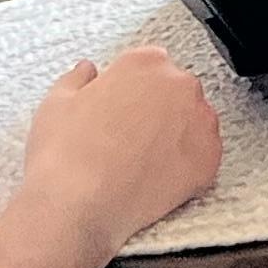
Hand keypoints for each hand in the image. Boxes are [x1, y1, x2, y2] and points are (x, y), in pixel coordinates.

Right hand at [16, 41, 222, 258]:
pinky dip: (188, 166)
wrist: (77, 204)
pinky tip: (159, 177)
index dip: (133, 91)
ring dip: (176, 136)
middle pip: (176, 92)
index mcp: (145, 62)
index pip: (150, 66)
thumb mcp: (57, 101)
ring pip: (194, 123)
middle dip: (157, 111)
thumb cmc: (65, 154)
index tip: (122, 109)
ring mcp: (200, 123)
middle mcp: (179, 85)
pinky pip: (205, 157)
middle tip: (129, 138)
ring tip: (142, 161)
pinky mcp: (210, 160)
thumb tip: (87, 71)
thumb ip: (79, 78)